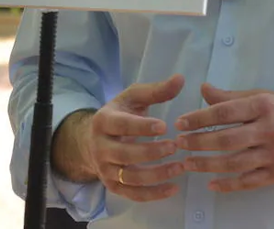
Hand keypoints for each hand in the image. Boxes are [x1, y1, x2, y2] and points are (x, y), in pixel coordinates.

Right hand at [88, 74, 186, 201]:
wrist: (92, 140)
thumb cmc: (120, 114)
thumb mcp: (133, 98)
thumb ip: (156, 91)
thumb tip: (181, 79)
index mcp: (104, 121)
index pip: (121, 125)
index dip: (142, 127)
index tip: (165, 127)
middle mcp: (101, 147)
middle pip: (125, 154)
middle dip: (151, 152)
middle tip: (175, 146)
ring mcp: (106, 169)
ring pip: (130, 177)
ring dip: (156, 174)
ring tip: (180, 167)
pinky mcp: (113, 186)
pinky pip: (133, 194)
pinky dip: (153, 194)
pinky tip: (174, 188)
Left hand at [175, 84, 273, 193]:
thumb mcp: (265, 96)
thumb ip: (233, 96)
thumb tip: (203, 89)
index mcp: (264, 106)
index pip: (225, 112)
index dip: (199, 118)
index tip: (180, 123)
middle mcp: (268, 130)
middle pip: (226, 139)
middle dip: (198, 143)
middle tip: (178, 145)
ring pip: (234, 163)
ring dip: (207, 165)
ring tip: (188, 164)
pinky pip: (248, 181)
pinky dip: (228, 184)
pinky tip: (211, 183)